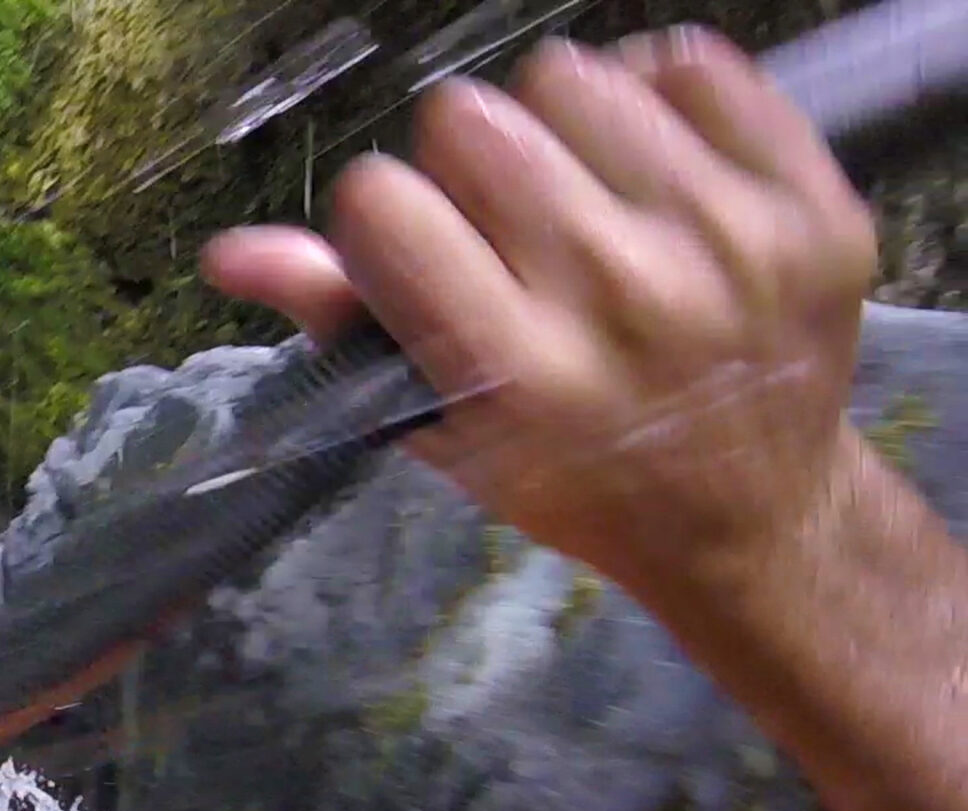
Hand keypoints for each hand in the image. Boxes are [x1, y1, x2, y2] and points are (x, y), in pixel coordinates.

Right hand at [202, 27, 881, 598]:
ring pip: (575, 77)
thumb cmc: (568, 472)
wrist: (746, 517)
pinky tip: (652, 170)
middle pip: (470, 119)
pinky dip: (659, 103)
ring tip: (580, 191)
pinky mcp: (807, 206)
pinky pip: (696, 67)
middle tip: (502, 223)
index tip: (417, 250)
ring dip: (557, 126)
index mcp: (513, 366)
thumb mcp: (442, 426)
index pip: (385, 201)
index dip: (384, 216)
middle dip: (465, 165)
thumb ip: (343, 325)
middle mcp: (618, 299)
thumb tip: (229, 253)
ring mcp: (728, 245)